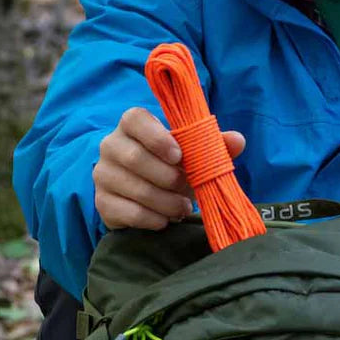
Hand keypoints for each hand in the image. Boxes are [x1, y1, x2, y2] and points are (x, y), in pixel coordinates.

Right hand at [94, 107, 245, 229]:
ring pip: (133, 187)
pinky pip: (127, 211)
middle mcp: (111, 146)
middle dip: (167, 177)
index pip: (134, 119)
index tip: (179, 155)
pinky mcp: (101, 202)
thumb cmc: (174, 166)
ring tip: (183, 207)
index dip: (156, 136)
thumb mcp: (194, 154)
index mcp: (132, 125)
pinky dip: (152, 218)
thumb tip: (238, 140)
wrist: (149, 197)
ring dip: (164, 201)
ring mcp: (102, 174)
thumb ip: (214, 145)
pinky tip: (166, 219)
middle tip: (187, 188)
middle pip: (134, 158)